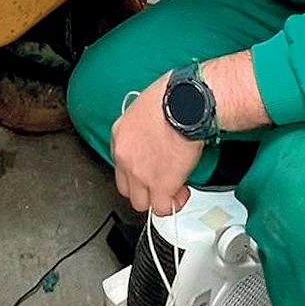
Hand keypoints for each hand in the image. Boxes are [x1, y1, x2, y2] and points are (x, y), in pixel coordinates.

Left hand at [111, 74, 202, 217]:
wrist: (184, 104)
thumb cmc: (171, 97)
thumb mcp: (146, 107)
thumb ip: (144, 127)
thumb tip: (156, 134)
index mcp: (120, 136)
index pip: (120, 166)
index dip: (138, 173)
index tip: (150, 171)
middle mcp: (125, 157)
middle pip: (128, 189)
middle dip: (146, 189)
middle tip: (163, 182)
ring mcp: (141, 174)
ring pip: (142, 203)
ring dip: (159, 199)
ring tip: (174, 190)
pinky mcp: (161, 184)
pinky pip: (162, 207)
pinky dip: (173, 204)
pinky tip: (181, 192)